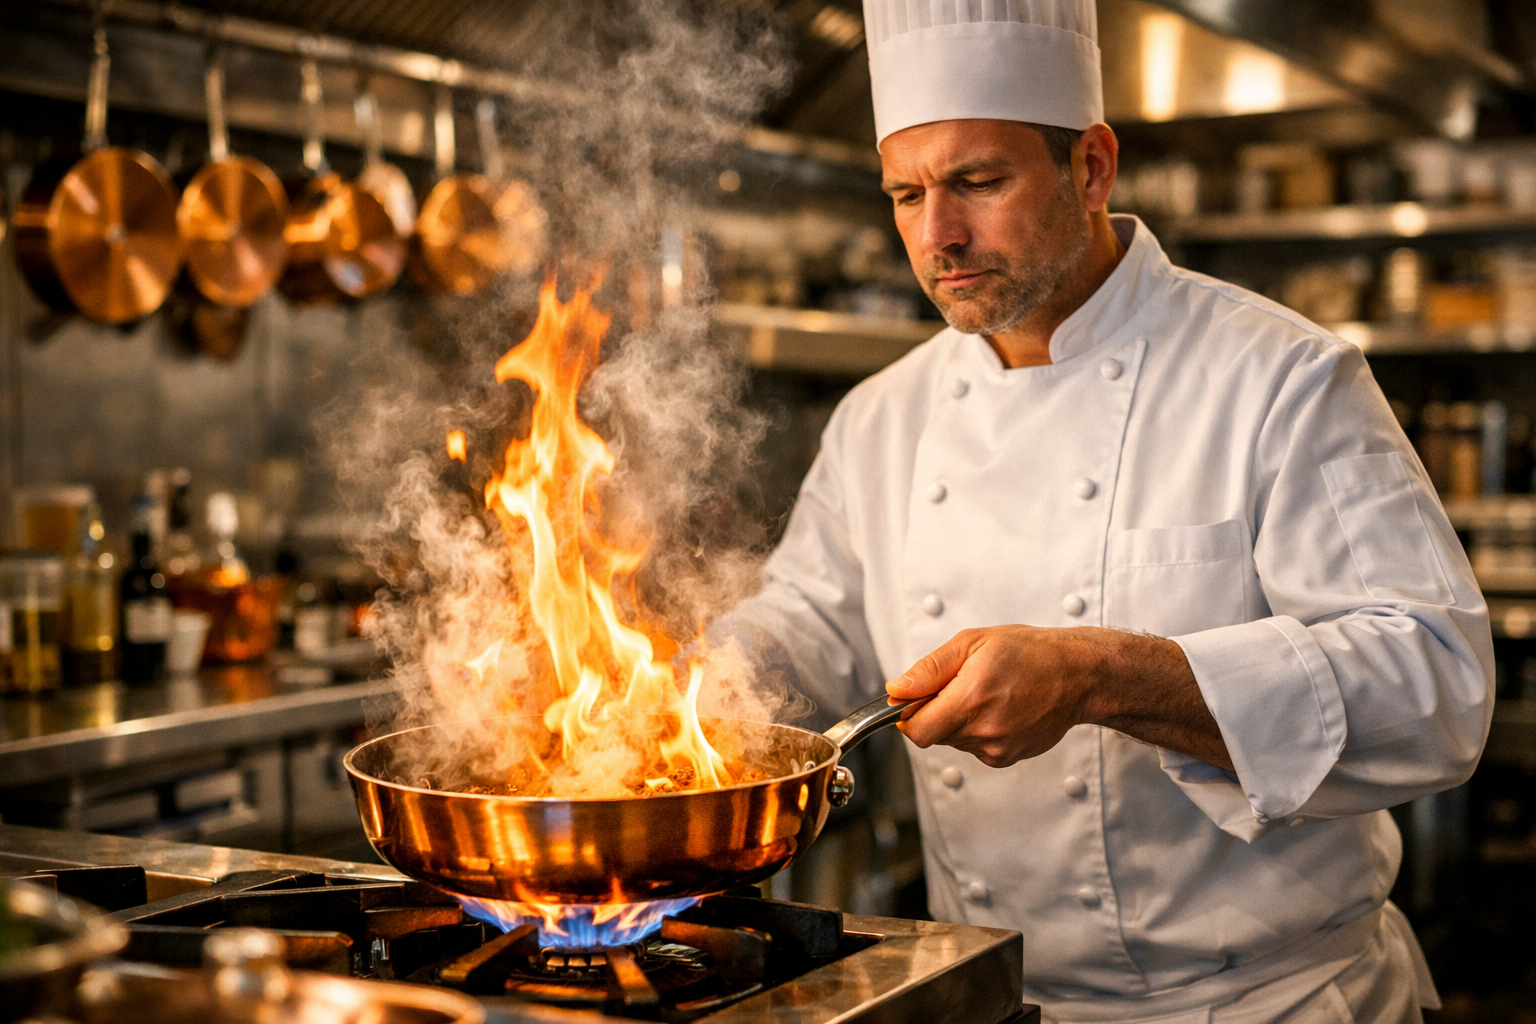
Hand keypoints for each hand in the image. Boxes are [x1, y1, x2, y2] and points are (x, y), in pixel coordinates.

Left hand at [887, 625, 1232, 770]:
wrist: (1078, 674)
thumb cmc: (1031, 653)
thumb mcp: (972, 643)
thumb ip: (929, 670)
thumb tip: (896, 690)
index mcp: (970, 699)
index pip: (916, 730)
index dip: (909, 713)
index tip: (916, 698)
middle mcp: (983, 731)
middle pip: (934, 735)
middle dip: (937, 711)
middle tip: (961, 684)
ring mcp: (997, 748)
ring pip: (955, 741)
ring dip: (960, 720)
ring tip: (988, 692)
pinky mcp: (1008, 757)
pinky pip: (977, 747)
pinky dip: (980, 730)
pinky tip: (1001, 708)